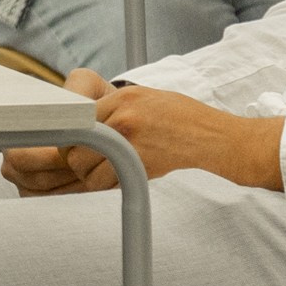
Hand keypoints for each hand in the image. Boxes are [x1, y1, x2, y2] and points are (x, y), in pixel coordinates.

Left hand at [2, 68, 284, 195]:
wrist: (228, 143)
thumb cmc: (190, 124)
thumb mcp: (150, 101)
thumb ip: (116, 107)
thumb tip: (79, 119)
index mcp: (123, 96)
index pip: (72, 116)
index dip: (64, 135)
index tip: (56, 146)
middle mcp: (123, 113)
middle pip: (70, 141)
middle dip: (69, 158)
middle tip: (79, 166)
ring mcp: (131, 138)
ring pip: (81, 165)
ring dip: (87, 177)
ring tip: (107, 176)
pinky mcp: (142, 164)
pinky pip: (104, 183)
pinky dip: (105, 188)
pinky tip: (121, 184)